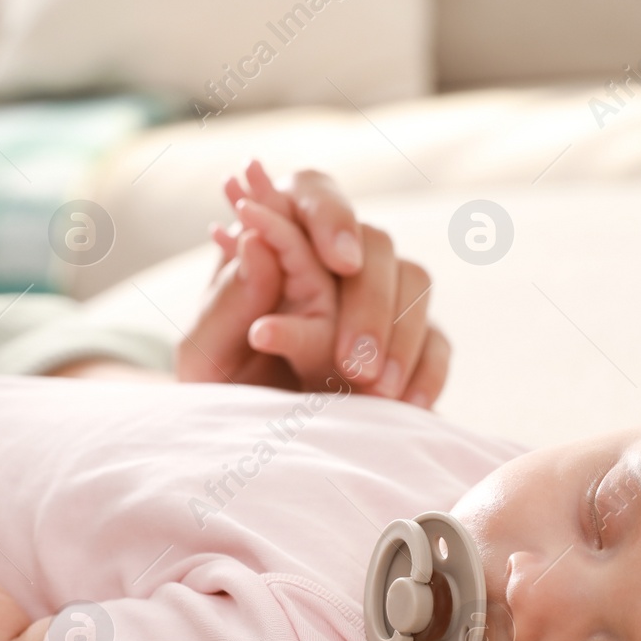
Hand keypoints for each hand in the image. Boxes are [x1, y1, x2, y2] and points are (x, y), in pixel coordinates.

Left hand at [178, 161, 449, 406]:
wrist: (246, 447)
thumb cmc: (217, 390)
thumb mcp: (202, 352)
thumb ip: (227, 299)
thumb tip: (256, 243)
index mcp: (275, 237)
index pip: (312, 193)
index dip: (331, 216)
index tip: (339, 260)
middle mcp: (332, 257)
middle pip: (375, 241)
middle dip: (369, 301)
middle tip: (351, 360)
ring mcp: (377, 297)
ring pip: (414, 281)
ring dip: (398, 335)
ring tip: (371, 388)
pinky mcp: (409, 341)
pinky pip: (437, 341)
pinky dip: (426, 370)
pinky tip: (405, 404)